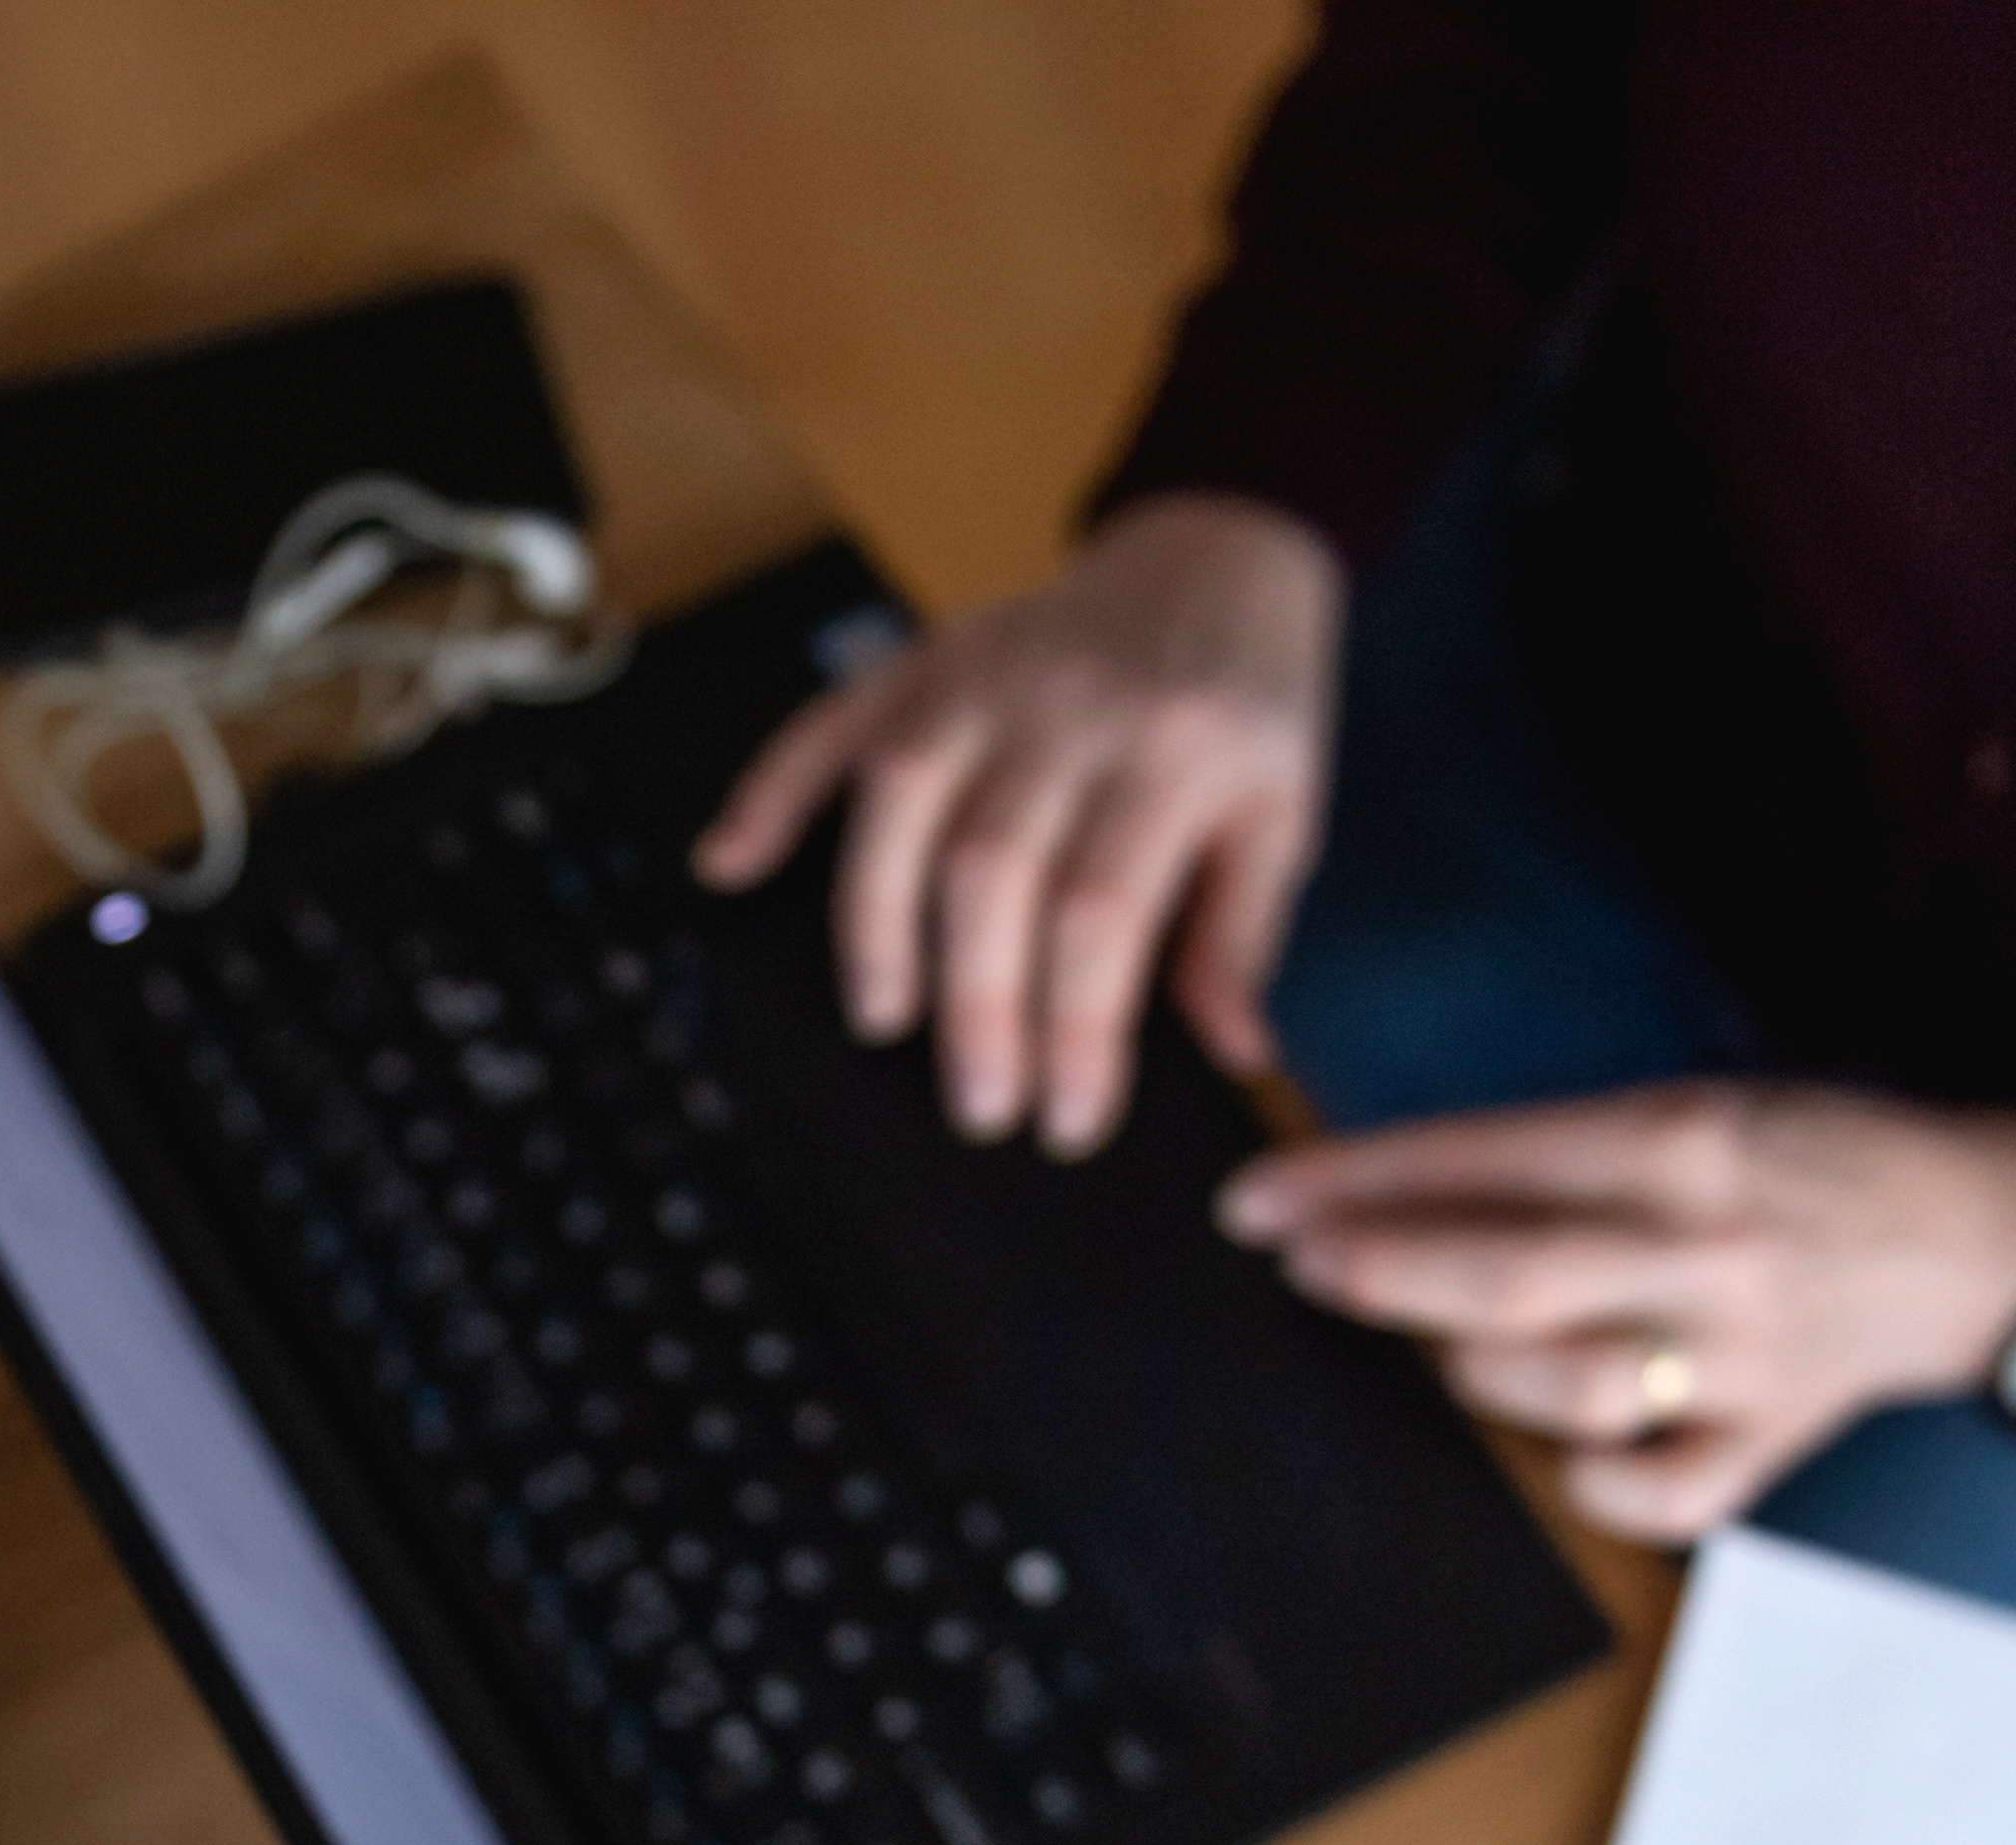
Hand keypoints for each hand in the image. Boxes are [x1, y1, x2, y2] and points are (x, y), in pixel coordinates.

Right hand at [692, 492, 1347, 1160]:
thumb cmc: (1249, 701)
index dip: (1073, 1030)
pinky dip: (770, 790)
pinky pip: (831, 721)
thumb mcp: (1287, 811)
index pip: (1102, 910)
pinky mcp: (925, 656)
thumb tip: (1233, 1053)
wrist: (1216, 551)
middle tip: (979, 1104)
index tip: (1065, 1121)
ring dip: (874, 921)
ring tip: (882, 1019)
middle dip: (974, 1005)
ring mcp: (984, 673)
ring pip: (899, 799)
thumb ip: (1244, 935)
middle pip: (991, 869)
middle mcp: (1069, 705)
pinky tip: (729, 861)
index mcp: (1179, 749)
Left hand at [1220, 1083, 2015, 1541]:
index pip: (1484, 1158)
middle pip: (1511, 1277)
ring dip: (1480, 1374)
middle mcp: (1711, 1247)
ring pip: (1567, 1389)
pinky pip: (1650, 1494)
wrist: (1977, 1233)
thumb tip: (1379, 1195)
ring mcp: (1746, 1356)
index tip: (1259, 1204)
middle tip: (1313, 1271)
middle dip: (1385, 1275)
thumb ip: (1554, 1153)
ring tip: (1460, 1349)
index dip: (1354, 1183)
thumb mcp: (1690, 1110)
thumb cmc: (1804, 1163)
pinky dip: (1586, 1479)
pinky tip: (1569, 1443)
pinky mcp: (1774, 1442)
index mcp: (1681, 1138)